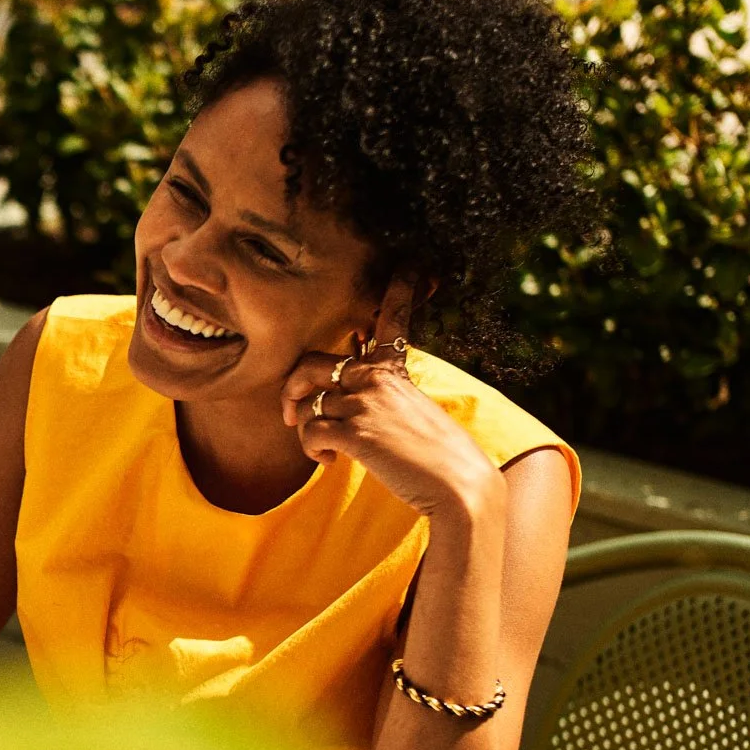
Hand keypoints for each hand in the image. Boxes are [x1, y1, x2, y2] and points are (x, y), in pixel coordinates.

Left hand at [281, 277, 501, 519]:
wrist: (459, 486)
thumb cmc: (437, 455)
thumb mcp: (413, 410)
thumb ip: (383, 394)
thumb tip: (344, 400)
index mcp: (394, 369)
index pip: (393, 317)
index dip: (399, 288)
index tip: (411, 263)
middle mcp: (376, 378)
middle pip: (308, 364)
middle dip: (290, 389)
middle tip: (290, 412)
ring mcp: (365, 404)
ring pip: (306, 408)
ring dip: (305, 432)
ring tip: (325, 450)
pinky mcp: (357, 433)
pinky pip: (310, 434)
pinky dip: (313, 452)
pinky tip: (330, 462)